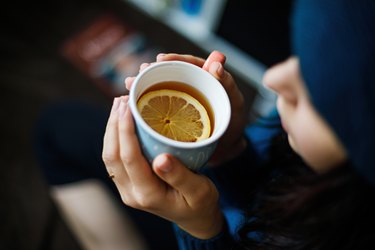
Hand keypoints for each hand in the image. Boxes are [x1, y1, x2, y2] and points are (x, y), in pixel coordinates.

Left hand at [102, 96, 223, 238]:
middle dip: (113, 125)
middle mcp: (131, 194)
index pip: (129, 158)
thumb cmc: (200, 204)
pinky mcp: (129, 184)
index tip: (128, 106)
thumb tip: (161, 158)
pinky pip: (115, 158)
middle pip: (112, 155)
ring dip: (111, 129)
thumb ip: (180, 176)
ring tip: (119, 105)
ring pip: (110, 156)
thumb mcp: (199, 191)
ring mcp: (127, 190)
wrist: (195, 218)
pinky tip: (123, 122)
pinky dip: (116, 137)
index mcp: (147, 195)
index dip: (125, 130)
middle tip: (122, 99)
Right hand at [125, 51, 247, 164]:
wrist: (225, 148)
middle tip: (140, 70)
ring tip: (129, 84)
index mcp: (205, 77)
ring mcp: (178, 100)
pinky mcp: (170, 115)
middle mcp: (188, 85)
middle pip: (168, 73)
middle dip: (151, 70)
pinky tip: (130, 103)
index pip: (189, 63)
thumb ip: (226, 83)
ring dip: (142, 84)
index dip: (174, 59)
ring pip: (158, 88)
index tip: (161, 59)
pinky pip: (156, 106)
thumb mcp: (233, 102)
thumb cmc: (232, 124)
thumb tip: (216, 63)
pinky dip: (143, 103)